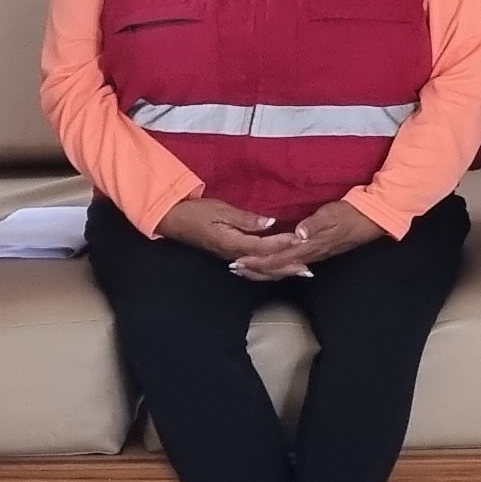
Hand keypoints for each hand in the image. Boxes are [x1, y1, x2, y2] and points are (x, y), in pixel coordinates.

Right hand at [160, 197, 299, 270]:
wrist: (172, 220)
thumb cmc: (195, 212)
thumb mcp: (220, 210)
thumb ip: (245, 219)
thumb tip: (269, 224)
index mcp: (232, 243)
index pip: (262, 247)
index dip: (282, 244)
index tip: (299, 240)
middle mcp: (233, 255)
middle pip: (264, 264)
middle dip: (287, 266)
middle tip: (307, 268)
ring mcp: (230, 257)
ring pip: (260, 269)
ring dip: (280, 271)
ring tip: (298, 271)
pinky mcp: (229, 255)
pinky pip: (253, 267)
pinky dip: (268, 269)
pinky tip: (277, 269)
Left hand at [236, 200, 386, 280]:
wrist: (371, 221)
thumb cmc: (351, 214)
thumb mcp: (333, 215)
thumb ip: (315, 225)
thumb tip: (298, 234)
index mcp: (309, 247)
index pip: (278, 258)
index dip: (258, 261)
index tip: (239, 261)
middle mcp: (309, 255)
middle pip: (277, 268)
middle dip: (255, 269)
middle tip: (234, 268)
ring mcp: (313, 255)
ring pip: (283, 268)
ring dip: (263, 270)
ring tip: (246, 269)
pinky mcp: (316, 252)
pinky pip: (291, 263)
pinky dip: (276, 266)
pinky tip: (271, 265)